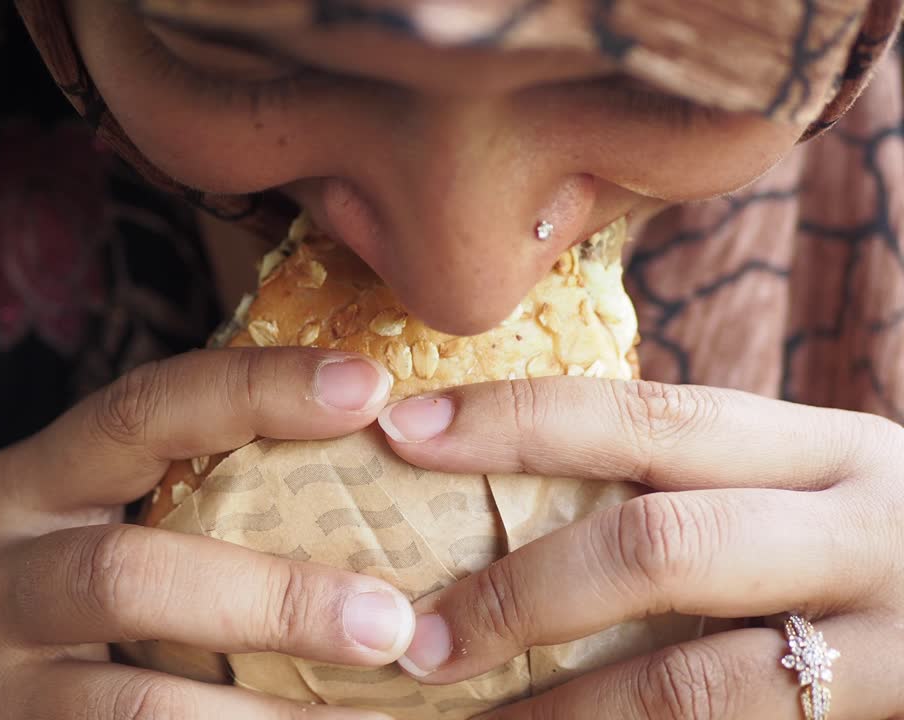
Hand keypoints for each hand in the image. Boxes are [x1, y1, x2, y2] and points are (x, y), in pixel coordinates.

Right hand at [0, 347, 413, 719]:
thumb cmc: (74, 592)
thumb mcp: (103, 519)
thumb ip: (199, 488)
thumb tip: (382, 440)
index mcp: (31, 484)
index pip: (141, 411)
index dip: (254, 391)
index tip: (370, 388)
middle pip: (130, 577)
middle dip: (272, 599)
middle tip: (392, 623)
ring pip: (136, 706)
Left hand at [376, 378, 903, 718]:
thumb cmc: (889, 554)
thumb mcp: (811, 492)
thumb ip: (701, 485)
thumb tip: (524, 489)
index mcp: (820, 449)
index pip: (644, 412)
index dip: (515, 419)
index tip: (403, 429)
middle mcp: (860, 528)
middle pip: (659, 545)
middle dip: (521, 596)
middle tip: (418, 639)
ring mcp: (894, 645)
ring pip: (695, 683)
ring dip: (564, 715)